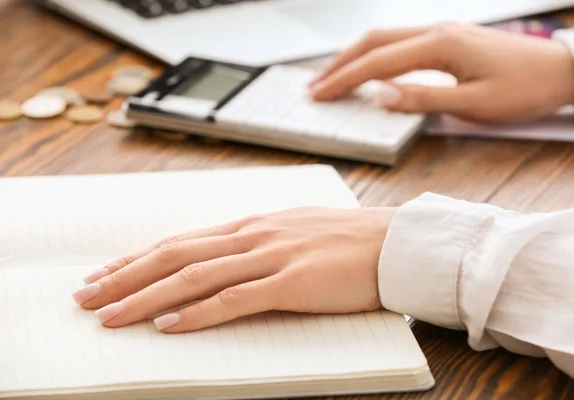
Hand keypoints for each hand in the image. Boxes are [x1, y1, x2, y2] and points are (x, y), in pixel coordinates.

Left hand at [72, 207, 396, 332]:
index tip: (105, 270)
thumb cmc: (347, 240)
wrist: (394, 242)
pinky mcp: (292, 283)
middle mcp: (252, 235)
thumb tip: (226, 257)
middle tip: (86, 294)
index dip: (138, 257)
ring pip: (194, 277)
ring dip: (146, 297)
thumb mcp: (294, 231)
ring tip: (110, 314)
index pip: (181, 240)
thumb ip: (258, 242)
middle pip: (174, 255)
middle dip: (124, 276)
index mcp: (252, 225)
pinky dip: (197, 314)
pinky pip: (234, 299)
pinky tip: (169, 325)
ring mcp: (271, 256)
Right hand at [310, 23, 573, 123]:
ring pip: (384, 38)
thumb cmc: (523, 89)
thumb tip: (380, 97)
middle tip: (315, 86)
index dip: (344, 80)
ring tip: (332, 78)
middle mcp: (435, 31)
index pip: (377, 62)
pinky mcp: (447, 39)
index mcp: (438, 45)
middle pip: (372, 41)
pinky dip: (375, 56)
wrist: (559, 72)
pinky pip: (399, 43)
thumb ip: (423, 100)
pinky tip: (368, 69)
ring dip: (354, 57)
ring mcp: (441, 31)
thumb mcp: (473, 104)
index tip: (320, 95)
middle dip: (339, 63)